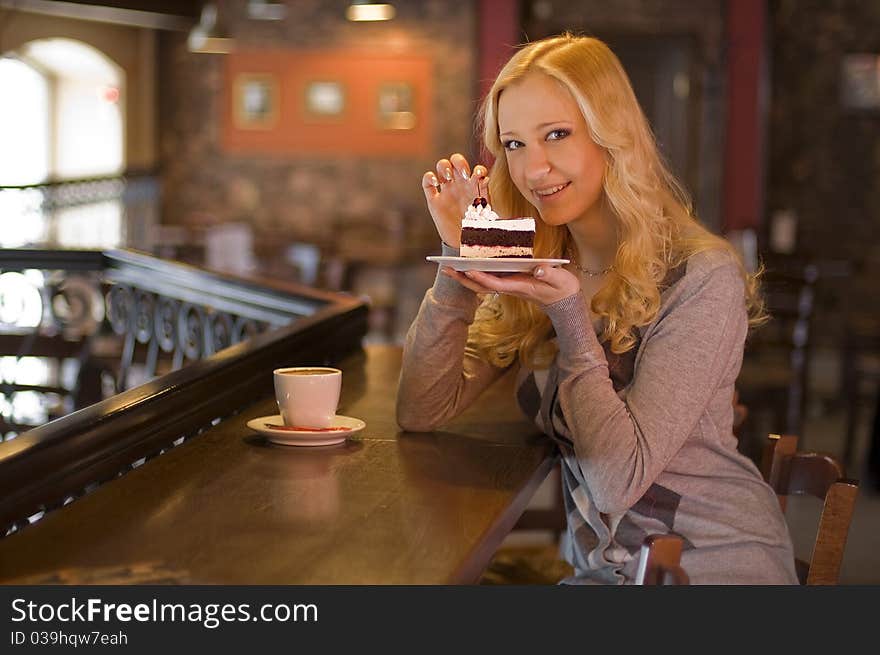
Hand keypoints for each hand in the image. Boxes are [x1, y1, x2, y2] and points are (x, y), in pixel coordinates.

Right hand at [421, 153, 488, 247]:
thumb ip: (485, 196)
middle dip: (458, 162)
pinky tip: (434, 183)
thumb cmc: (476, 230)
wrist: (463, 245)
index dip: (476, 169)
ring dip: (444, 166)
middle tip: (461, 174)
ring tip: (447, 178)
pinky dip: (429, 177)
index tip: (475, 177)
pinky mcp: (434, 200)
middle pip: (456, 161)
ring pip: (442, 167)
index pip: (475, 169)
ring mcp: (446, 192)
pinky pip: (427, 182)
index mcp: (474, 188)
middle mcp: (460, 186)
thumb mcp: (485, 213)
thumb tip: (485, 179)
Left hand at [440, 264, 580, 306]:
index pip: (496, 284)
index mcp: (520, 287)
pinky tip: (468, 265)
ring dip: (466, 277)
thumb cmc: (564, 290)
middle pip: (482, 286)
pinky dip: (476, 273)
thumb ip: (551, 274)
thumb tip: (540, 270)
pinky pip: (489, 279)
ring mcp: (510, 286)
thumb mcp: (562, 280)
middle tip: (445, 269)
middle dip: (464, 279)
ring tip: (449, 267)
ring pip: (483, 284)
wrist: (565, 303)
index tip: (468, 270)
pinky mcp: (511, 282)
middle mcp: (511, 287)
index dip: (481, 278)